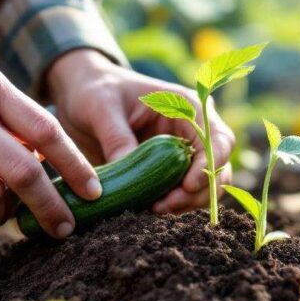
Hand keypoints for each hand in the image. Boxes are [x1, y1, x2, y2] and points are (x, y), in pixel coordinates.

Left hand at [47, 49, 234, 212]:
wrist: (82, 96)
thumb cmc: (96, 90)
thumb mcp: (101, 106)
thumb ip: (117, 136)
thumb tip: (130, 174)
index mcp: (186, 107)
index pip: (217, 139)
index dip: (210, 165)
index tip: (188, 186)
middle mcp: (190, 132)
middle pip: (217, 169)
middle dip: (198, 192)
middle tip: (166, 206)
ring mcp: (180, 154)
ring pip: (203, 187)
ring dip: (186, 204)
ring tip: (154, 209)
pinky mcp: (165, 172)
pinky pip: (180, 194)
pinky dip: (171, 206)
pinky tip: (148, 209)